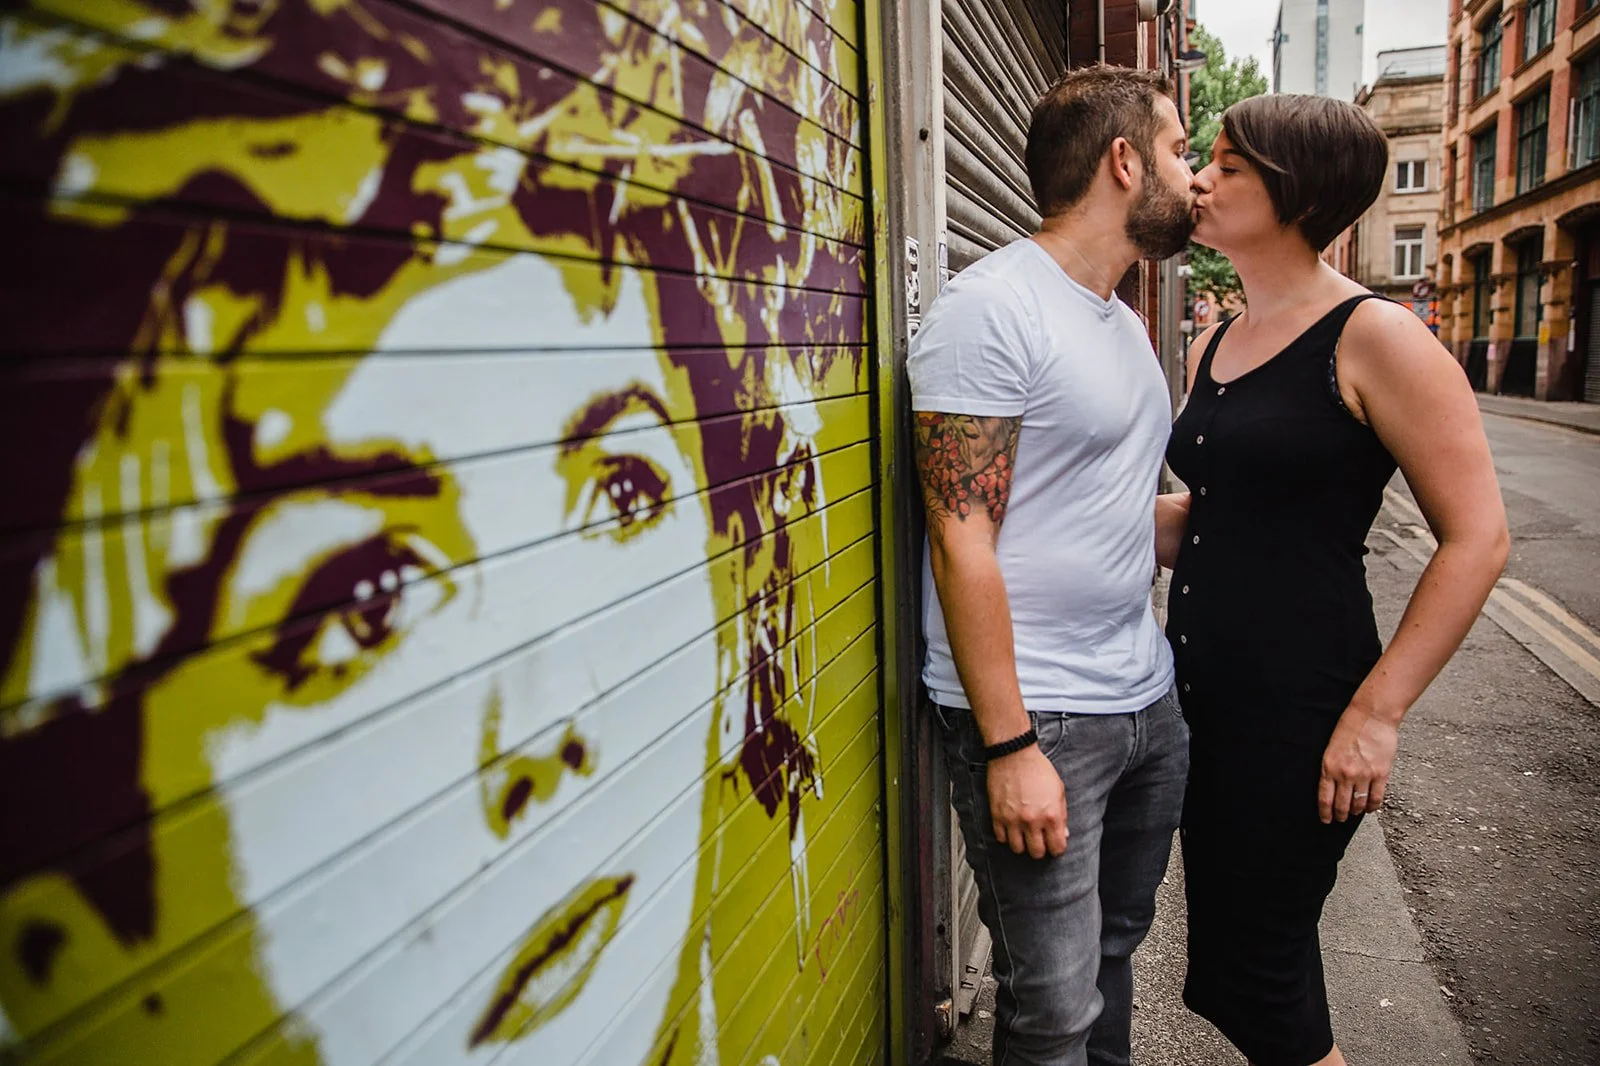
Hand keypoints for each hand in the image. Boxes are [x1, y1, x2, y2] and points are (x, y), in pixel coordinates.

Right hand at [987, 745, 1068, 857]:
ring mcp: (1013, 819)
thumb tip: (1063, 834)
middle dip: (1040, 849)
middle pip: (1036, 853)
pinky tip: (1011, 828)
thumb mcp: (1058, 790)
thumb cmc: (1037, 769)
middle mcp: (1032, 821)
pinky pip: (1001, 838)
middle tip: (1039, 841)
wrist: (1014, 755)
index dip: (1057, 848)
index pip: (1057, 848)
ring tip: (1024, 835)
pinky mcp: (997, 815)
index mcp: (1051, 815)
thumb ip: (1062, 815)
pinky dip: (1006, 836)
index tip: (1054, 845)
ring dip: (1022, 844)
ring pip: (1017, 849)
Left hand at [1318, 709, 1399, 823]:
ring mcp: (1364, 775)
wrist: (1372, 716)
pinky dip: (1372, 806)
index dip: (1325, 812)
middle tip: (1340, 819)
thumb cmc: (1350, 727)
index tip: (1326, 820)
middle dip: (1340, 815)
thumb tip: (1333, 787)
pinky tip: (1369, 808)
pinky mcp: (1381, 774)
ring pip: (1359, 803)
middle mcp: (1345, 774)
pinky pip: (1376, 797)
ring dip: (1356, 811)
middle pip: (1342, 804)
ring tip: (1354, 813)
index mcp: (1329, 766)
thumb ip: (1332, 768)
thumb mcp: (1331, 748)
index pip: (1325, 798)